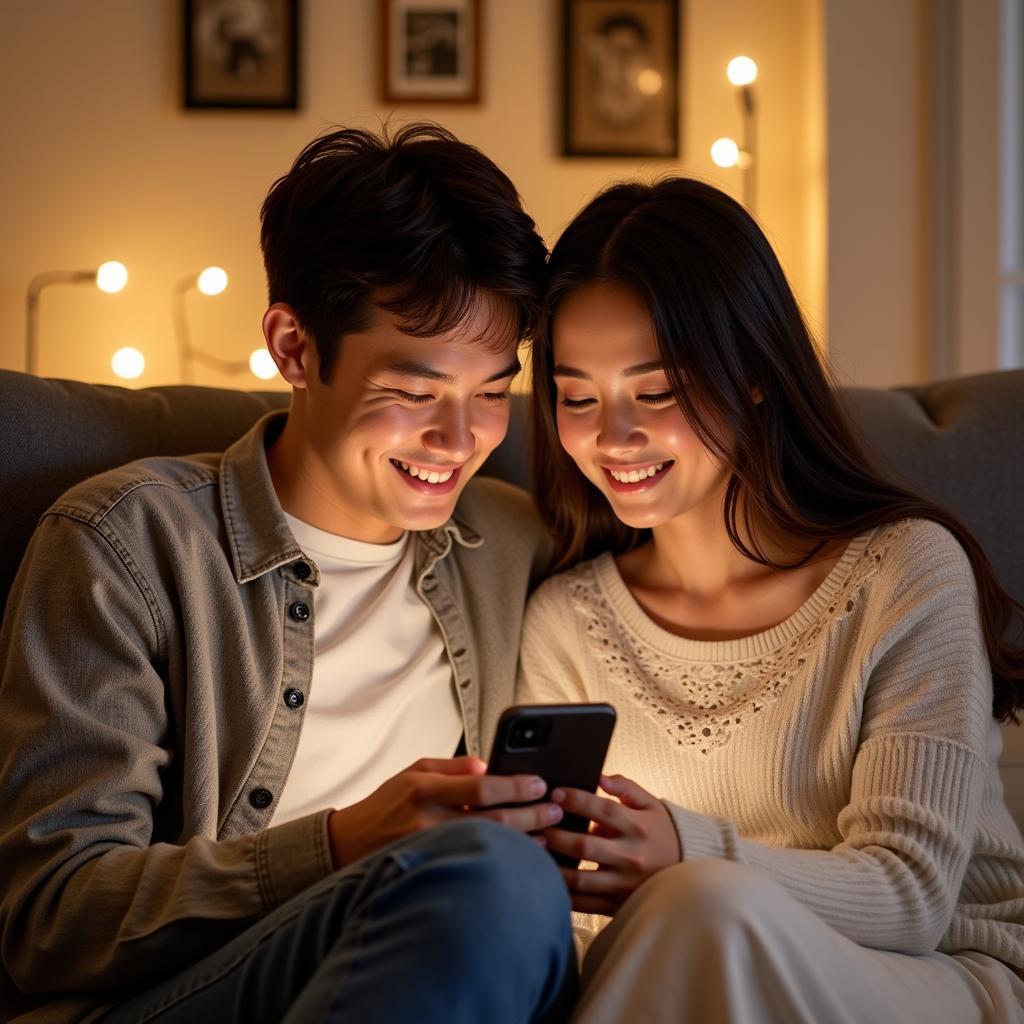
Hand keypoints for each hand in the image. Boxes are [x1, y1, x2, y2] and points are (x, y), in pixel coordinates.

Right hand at [327, 756, 562, 866]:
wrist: (346, 844)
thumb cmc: (387, 804)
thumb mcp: (414, 771)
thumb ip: (453, 767)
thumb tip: (490, 767)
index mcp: (425, 788)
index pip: (481, 787)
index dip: (515, 787)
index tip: (540, 784)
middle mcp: (426, 820)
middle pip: (492, 821)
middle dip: (530, 816)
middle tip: (555, 810)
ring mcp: (429, 852)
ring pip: (487, 848)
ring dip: (522, 843)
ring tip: (547, 836)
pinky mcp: (429, 873)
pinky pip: (475, 867)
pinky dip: (502, 864)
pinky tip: (521, 861)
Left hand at [542, 774, 680, 915]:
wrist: (687, 872)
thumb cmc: (662, 833)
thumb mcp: (651, 804)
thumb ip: (626, 787)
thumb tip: (600, 776)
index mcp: (638, 827)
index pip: (603, 810)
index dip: (577, 800)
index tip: (555, 794)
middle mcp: (630, 856)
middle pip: (586, 846)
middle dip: (556, 835)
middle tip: (534, 826)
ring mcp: (624, 884)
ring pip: (581, 879)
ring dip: (554, 867)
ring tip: (533, 853)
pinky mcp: (618, 905)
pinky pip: (585, 904)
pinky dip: (564, 895)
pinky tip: (546, 882)